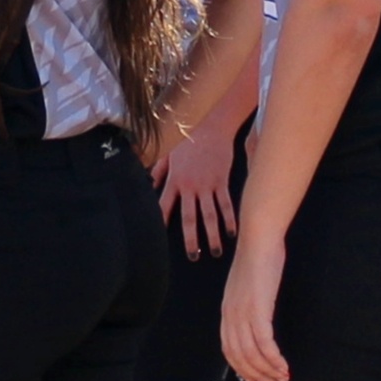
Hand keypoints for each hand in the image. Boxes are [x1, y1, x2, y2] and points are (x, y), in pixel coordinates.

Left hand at [157, 119, 238, 254]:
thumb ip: (158, 169)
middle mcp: (189, 186)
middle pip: (189, 218)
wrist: (211, 124)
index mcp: (174, 180)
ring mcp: (207, 185)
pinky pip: (226, 204)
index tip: (159, 240)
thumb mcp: (168, 152)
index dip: (161, 222)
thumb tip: (147, 183)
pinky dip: (230, 219)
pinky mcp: (222, 181)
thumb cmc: (188, 137)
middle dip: (191, 239)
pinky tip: (233, 233)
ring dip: (212, 235)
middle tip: (193, 256)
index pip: (165, 206)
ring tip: (216, 252)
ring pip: (209, 215)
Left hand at [220, 236, 287, 380]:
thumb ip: (248, 303)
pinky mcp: (257, 309)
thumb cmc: (259, 258)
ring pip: (252, 354)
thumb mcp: (248, 285)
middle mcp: (231, 316)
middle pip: (240, 357)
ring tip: (283, 378)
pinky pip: (264, 343)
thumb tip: (257, 315)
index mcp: (227, 311)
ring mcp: (242, 313)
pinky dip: (273, 359)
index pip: (229, 350)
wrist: (259, 238)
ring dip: (268, 370)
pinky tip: (284, 366)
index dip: (242, 368)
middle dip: (257, 375)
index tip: (256, 379)